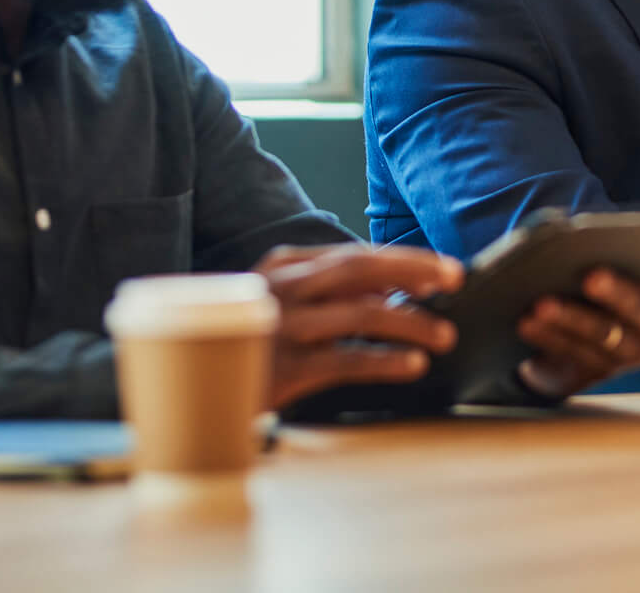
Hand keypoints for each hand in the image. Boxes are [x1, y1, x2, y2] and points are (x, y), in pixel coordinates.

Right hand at [253, 244, 463, 408]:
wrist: (185, 384)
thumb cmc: (246, 343)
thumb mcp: (278, 303)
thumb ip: (326, 291)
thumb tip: (391, 290)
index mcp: (283, 266)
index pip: (355, 254)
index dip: (404, 260)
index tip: (443, 270)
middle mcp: (283, 289)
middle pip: (360, 269)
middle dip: (414, 271)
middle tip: (455, 282)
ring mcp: (282, 328)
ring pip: (361, 313)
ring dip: (410, 322)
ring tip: (444, 335)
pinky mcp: (283, 370)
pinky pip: (347, 360)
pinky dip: (386, 361)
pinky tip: (412, 365)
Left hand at [515, 243, 639, 397]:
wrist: (551, 325)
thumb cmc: (580, 274)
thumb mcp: (592, 257)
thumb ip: (597, 247)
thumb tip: (570, 234)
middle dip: (622, 295)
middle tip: (592, 275)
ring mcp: (631, 352)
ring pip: (612, 340)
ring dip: (575, 320)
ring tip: (542, 302)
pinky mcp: (598, 374)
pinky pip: (578, 359)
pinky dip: (551, 338)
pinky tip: (527, 322)